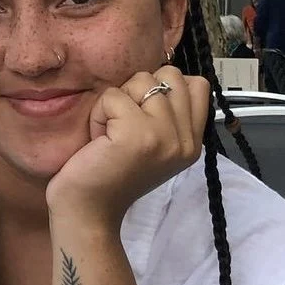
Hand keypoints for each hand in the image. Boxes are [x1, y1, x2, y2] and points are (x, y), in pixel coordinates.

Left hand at [45, 66, 208, 226]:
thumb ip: (166, 114)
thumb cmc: (111, 173)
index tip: (143, 112)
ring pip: (141, 80)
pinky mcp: (138, 135)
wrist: (88, 212)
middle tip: (123, 123)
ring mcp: (164, 137)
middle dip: (139, 89)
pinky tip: (98, 140)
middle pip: (170, 75)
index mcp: (193, 142)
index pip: (197, 85)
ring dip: (116, 102)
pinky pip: (113, 96)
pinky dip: (99, 113)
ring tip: (110, 133)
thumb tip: (162, 73)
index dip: (165, 86)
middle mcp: (185, 140)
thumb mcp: (152, 143)